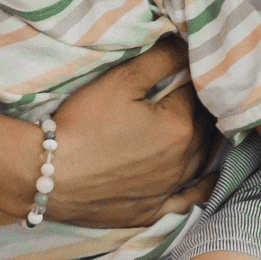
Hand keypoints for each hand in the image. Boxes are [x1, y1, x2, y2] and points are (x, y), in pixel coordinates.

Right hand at [46, 37, 218, 227]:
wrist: (50, 173)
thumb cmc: (84, 123)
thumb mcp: (121, 80)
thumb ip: (160, 59)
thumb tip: (186, 48)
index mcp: (179, 126)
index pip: (195, 92)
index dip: (187, 77)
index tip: (179, 69)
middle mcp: (183, 161)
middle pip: (203, 126)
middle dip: (199, 106)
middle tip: (186, 92)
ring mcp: (168, 189)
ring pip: (201, 158)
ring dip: (204, 138)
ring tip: (200, 122)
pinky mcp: (152, 211)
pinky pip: (190, 199)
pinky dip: (204, 186)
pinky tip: (210, 176)